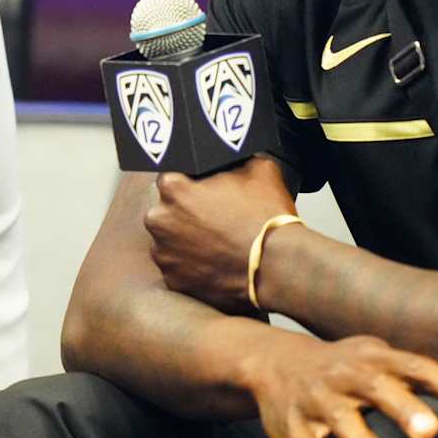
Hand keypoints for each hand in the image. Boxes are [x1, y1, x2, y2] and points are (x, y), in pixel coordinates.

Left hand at [146, 155, 295, 313]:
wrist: (278, 267)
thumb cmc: (266, 219)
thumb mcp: (258, 168)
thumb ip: (233, 158)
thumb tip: (232, 156)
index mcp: (173, 188)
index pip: (172, 178)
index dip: (190, 184)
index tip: (205, 192)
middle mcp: (159, 220)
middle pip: (167, 211)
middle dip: (186, 213)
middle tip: (215, 219)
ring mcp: (164, 253)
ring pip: (170, 240)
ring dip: (186, 240)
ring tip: (217, 242)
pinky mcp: (173, 280)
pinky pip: (177, 267)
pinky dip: (191, 265)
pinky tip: (214, 261)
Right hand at [243, 333, 437, 437]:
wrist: (275, 362)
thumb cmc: (344, 365)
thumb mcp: (379, 359)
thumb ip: (422, 373)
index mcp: (372, 357)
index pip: (412, 365)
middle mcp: (344, 374)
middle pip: (375, 388)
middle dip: (402, 408)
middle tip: (430, 432)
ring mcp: (316, 398)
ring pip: (339, 420)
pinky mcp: (294, 425)